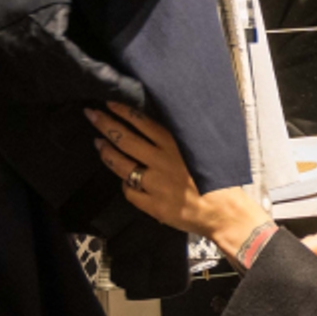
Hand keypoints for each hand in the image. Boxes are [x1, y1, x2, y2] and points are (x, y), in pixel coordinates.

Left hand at [89, 105, 269, 248]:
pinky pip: (130, 192)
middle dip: (105, 125)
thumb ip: (178, 142)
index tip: (109, 102)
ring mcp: (155, 184)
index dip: (123, 111)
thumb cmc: (219, 182)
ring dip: (106, 152)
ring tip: (98, 143)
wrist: (225, 213)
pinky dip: (125, 186)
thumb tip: (154, 129)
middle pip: (125, 139)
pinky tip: (124, 181)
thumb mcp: (201, 152)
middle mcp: (162, 161)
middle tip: (91, 114)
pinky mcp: (152, 205)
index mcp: (175, 145)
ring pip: (121, 165)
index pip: (142, 122)